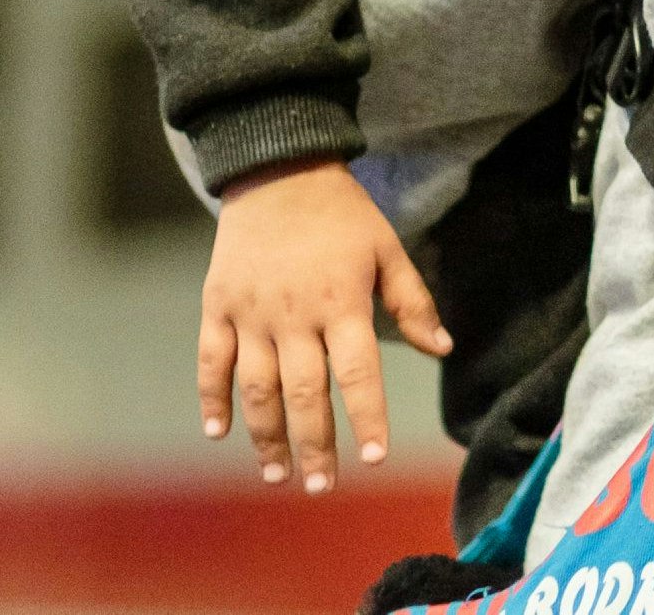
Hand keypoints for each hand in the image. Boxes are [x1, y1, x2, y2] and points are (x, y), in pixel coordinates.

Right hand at [199, 159, 450, 492]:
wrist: (277, 167)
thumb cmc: (341, 213)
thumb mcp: (387, 248)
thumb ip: (412, 302)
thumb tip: (442, 348)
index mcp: (341, 302)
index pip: (357, 373)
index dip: (367, 418)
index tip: (373, 458)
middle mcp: (294, 315)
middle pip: (305, 394)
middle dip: (314, 446)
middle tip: (320, 486)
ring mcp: (251, 312)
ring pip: (256, 387)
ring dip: (266, 435)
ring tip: (277, 474)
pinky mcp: (217, 304)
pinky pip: (210, 360)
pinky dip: (212, 397)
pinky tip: (218, 431)